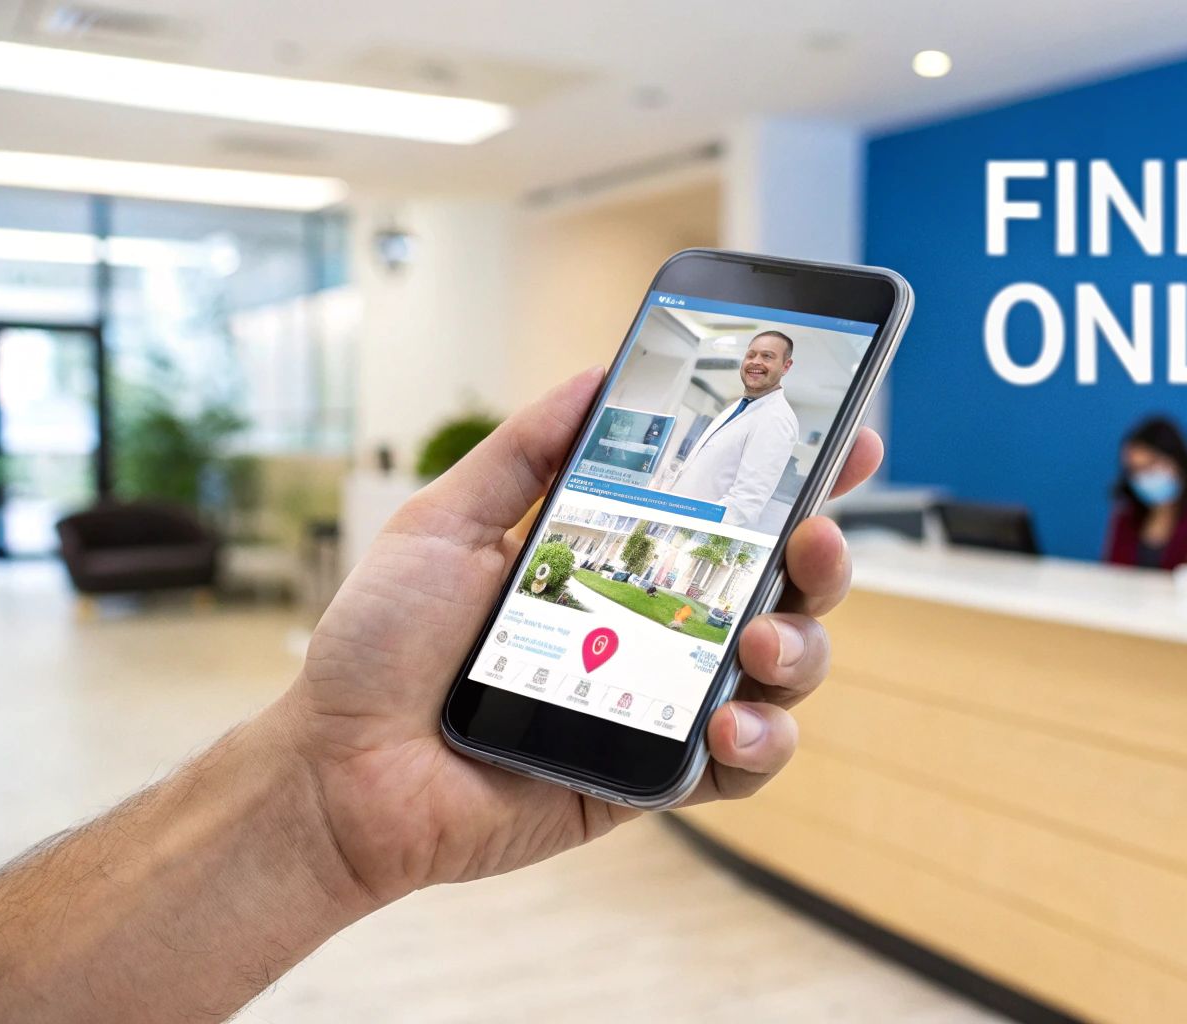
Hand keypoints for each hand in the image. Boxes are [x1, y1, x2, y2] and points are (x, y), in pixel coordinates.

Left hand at [276, 368, 881, 906]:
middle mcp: (659, 624)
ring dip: (800, 647)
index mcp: (620, 556)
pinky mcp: (658, 777)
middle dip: (823, 555)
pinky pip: (747, 764)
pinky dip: (762, 740)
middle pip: (782, 584)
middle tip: (812, 538)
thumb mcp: (443, 523)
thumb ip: (526, 451)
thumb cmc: (381, 648)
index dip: (798, 475)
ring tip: (759, 641)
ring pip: (784, 668)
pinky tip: (730, 722)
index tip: (847, 436)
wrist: (339, 770)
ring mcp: (666, 700)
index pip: (730, 509)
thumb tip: (601, 375)